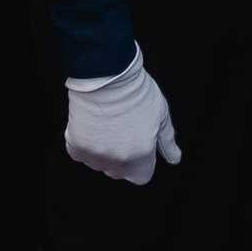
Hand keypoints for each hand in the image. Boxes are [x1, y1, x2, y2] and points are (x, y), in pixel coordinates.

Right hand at [64, 46, 180, 184]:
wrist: (107, 73)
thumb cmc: (137, 91)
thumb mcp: (160, 114)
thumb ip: (167, 142)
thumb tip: (175, 160)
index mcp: (142, 155)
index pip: (141, 177)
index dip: (140, 163)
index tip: (137, 146)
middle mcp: (119, 160)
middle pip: (118, 173)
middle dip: (120, 159)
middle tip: (120, 132)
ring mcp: (96, 154)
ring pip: (98, 164)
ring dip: (101, 151)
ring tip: (105, 126)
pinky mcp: (76, 145)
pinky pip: (79, 154)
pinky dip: (83, 143)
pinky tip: (90, 125)